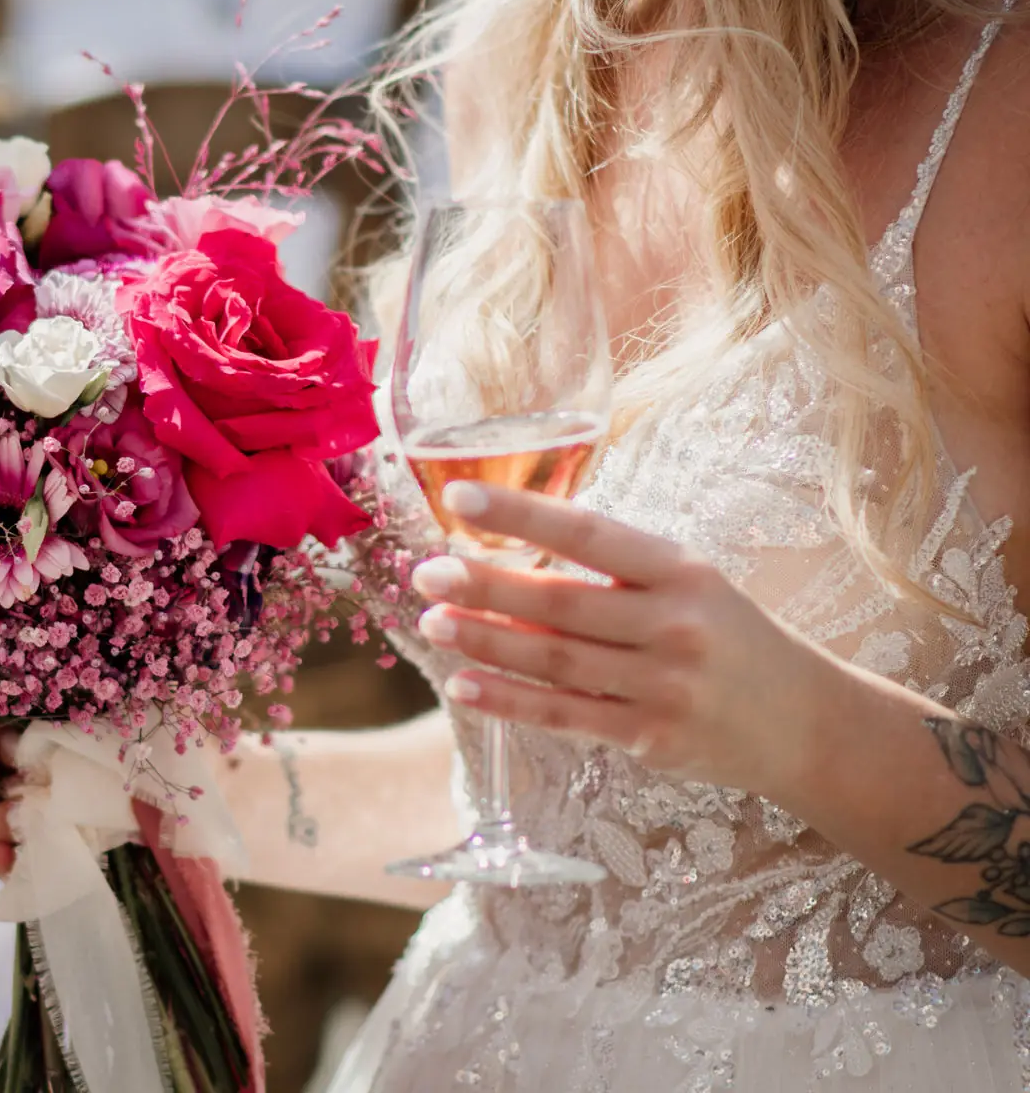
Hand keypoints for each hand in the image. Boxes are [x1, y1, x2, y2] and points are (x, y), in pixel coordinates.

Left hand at [409, 481, 833, 797]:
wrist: (809, 723)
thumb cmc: (731, 638)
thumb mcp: (691, 584)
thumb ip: (615, 572)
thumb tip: (510, 557)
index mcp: (682, 571)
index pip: (589, 534)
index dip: (520, 515)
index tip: (459, 498)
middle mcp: (675, 625)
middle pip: (561, 603)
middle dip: (485, 586)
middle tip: (426, 573)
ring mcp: (664, 686)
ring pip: (554, 662)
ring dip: (485, 642)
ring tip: (431, 623)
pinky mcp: (651, 738)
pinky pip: (565, 716)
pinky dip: (508, 702)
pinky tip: (463, 684)